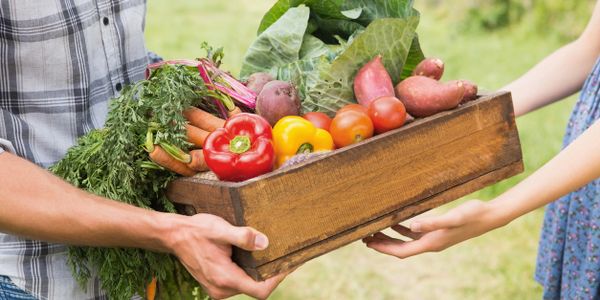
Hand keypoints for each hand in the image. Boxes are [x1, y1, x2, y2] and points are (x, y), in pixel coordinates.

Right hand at [165, 213, 288, 298]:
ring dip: (261, 275)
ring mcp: (218, 289)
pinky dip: (249, 273)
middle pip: (256, 290)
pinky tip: (255, 259)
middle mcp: (222, 289)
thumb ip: (243, 237)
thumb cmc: (196, 231)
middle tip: (287, 257)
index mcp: (225, 278)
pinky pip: (239, 283)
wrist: (174, 235)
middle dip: (272, 275)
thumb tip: (264, 243)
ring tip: (273, 256)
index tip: (290, 264)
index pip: (260, 290)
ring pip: (248, 287)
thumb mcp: (220, 229)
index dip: (277, 279)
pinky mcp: (216, 284)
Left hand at [362, 200, 505, 258]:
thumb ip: (432, 222)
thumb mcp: (452, 217)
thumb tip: (411, 226)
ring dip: (390, 237)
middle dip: (382, 244)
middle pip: (401, 248)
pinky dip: (402, 229)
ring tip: (374, 230)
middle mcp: (431, 243)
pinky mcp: (438, 231)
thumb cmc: (472, 215)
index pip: (402, 251)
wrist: (490, 216)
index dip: (384, 248)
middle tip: (364, 236)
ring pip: (406, 241)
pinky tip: (396, 221)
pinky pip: (415, 233)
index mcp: (431, 243)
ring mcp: (434, 238)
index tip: (368, 243)